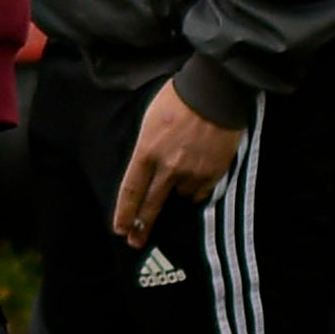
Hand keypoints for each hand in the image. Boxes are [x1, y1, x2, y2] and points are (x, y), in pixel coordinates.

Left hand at [111, 80, 240, 244]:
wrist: (214, 91)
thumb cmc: (178, 98)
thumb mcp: (150, 120)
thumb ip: (147, 149)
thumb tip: (147, 172)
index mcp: (147, 151)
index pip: (131, 190)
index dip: (124, 213)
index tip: (119, 230)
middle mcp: (168, 167)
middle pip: (151, 204)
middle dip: (141, 226)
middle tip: (135, 243)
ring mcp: (192, 172)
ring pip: (179, 195)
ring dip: (175, 192)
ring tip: (181, 171)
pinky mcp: (213, 172)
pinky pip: (200, 191)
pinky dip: (195, 188)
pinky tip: (196, 174)